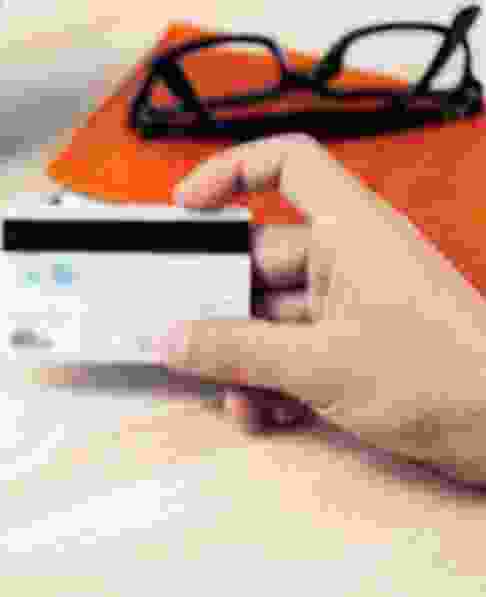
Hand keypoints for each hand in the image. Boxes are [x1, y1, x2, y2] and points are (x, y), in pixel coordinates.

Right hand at [160, 133, 485, 485]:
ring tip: (233, 394)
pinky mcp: (356, 347)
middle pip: (260, 260)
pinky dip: (271, 380)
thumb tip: (172, 340)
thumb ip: (236, 351)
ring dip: (242, 357)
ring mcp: (353, 304)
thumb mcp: (318, 364)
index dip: (231, 173)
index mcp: (349, 232)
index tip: (187, 209)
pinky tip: (264, 413)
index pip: (287, 166)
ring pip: (270, 316)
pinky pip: (292, 350)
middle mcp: (349, 259)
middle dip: (220, 304)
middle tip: (181, 334)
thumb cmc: (441, 378)